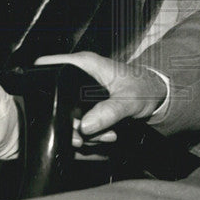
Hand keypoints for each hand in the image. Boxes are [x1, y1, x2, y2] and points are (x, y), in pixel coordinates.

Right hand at [32, 52, 166, 147]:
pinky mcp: (84, 108)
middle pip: (55, 101)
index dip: (44, 83)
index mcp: (84, 64)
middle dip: (70, 123)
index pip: (49, 66)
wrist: (155, 96)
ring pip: (65, 117)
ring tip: (107, 133)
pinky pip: (77, 125)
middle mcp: (78, 76)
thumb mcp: (130, 99)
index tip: (55, 108)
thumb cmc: (144, 87)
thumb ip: (110, 111)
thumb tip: (86, 125)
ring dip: (83, 133)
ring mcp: (79, 94)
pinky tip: (105, 134)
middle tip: (91, 132)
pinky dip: (89, 135)